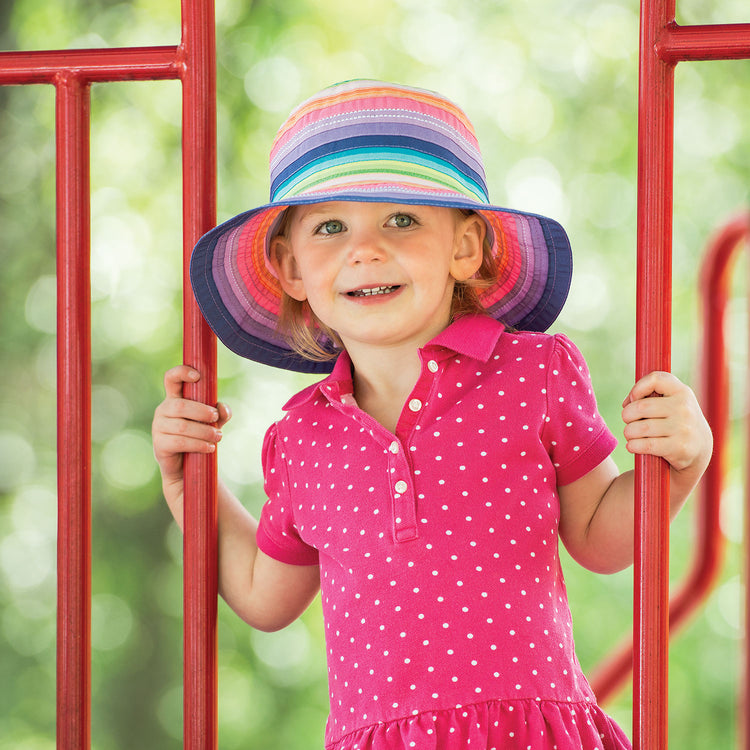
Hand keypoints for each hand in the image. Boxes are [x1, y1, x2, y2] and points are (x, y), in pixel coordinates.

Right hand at [152, 365, 230, 486]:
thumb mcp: (212, 423)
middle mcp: (163, 410)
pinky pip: (180, 442)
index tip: (197, 376)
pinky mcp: (160, 445)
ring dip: (204, 431)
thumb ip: (220, 413)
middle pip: (181, 405)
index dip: (181, 372)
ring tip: (218, 437)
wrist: (187, 467)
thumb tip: (222, 408)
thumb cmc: (199, 437)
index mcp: (174, 399)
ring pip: (182, 426)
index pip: (171, 378)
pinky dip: (198, 444)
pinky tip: (210, 448)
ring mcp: (159, 427)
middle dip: (202, 412)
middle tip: (216, 419)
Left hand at [621, 370, 711, 491]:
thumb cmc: (676, 420)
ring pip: (640, 428)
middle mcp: (684, 408)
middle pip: (640, 407)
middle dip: (627, 415)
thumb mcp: (672, 401)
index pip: (655, 379)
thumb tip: (627, 402)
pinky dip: (633, 446)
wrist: (700, 447)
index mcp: (682, 392)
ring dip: (628, 432)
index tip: (633, 400)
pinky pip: (646, 445)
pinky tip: (632, 446)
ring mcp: (683, 428)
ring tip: (630, 434)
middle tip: (628, 421)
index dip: (637, 388)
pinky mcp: (679, 447)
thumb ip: (650, 395)